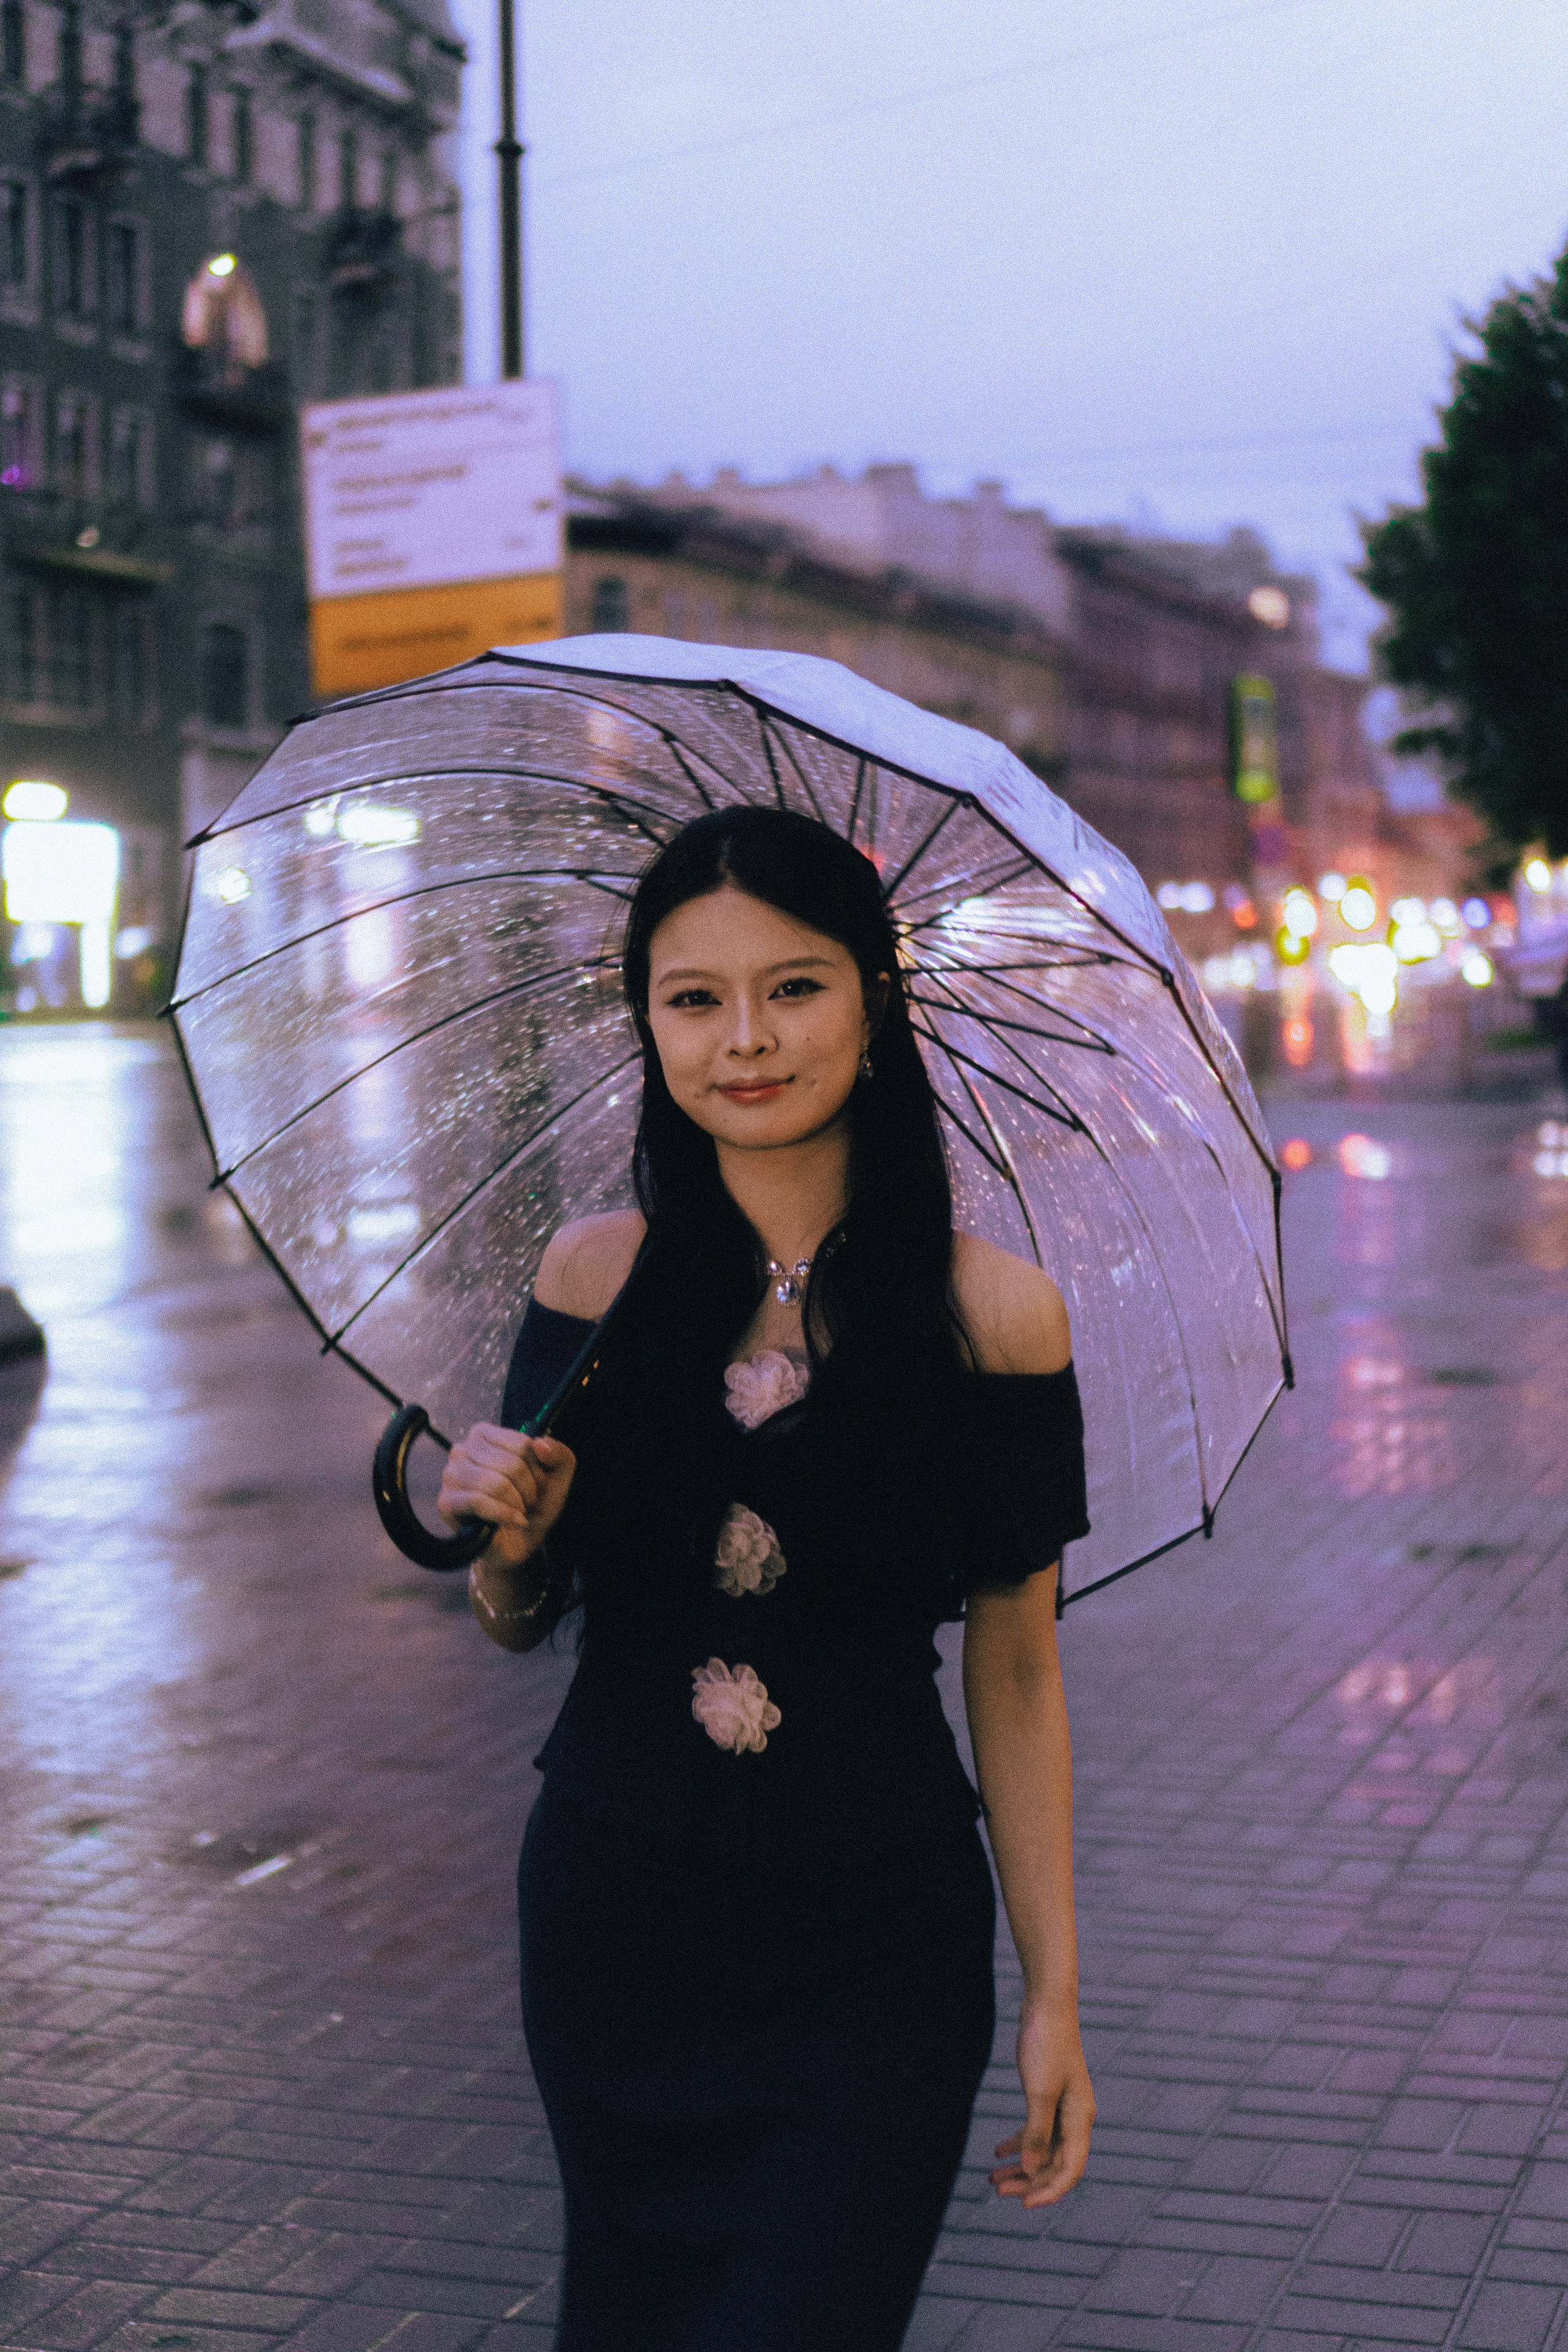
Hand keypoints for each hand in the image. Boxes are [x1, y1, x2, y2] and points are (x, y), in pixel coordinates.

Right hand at [437, 1423, 575, 1569]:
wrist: (519, 1543)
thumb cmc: (533, 1506)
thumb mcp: (557, 1478)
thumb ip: (559, 1454)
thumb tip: (540, 1444)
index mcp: (485, 1436)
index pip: (522, 1444)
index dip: (538, 1470)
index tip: (538, 1484)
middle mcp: (463, 1450)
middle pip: (510, 1464)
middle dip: (529, 1489)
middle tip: (529, 1502)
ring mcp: (451, 1475)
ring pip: (495, 1483)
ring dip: (517, 1503)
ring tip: (519, 1512)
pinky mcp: (446, 1502)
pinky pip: (478, 1501)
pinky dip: (504, 1514)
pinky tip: (514, 1522)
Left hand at [989, 1999, 1094, 2208]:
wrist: (1046, 2004)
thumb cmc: (1045, 2044)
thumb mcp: (1039, 2091)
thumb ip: (1036, 2133)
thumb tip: (1030, 2169)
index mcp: (1080, 2119)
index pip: (1070, 2169)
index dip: (1049, 2191)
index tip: (1023, 2205)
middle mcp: (1075, 2117)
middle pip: (1055, 2163)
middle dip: (1028, 2181)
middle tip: (998, 2190)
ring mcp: (1063, 2106)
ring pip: (1043, 2149)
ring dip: (1021, 2165)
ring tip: (993, 2177)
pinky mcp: (1049, 2095)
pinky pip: (1036, 2129)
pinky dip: (1019, 2142)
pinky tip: (999, 2149)